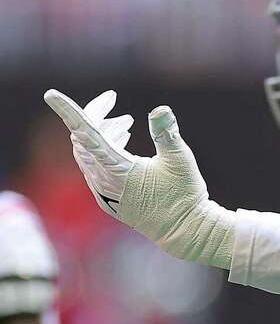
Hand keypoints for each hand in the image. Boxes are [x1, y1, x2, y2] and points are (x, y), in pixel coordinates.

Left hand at [43, 89, 234, 266]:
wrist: (184, 230)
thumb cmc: (184, 195)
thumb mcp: (180, 160)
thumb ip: (167, 133)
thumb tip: (160, 109)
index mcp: (117, 168)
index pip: (85, 133)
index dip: (68, 111)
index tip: (51, 94)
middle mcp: (102, 181)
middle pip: (82, 138)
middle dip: (95, 114)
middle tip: (112, 98)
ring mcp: (102, 191)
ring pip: (86, 152)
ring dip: (100, 132)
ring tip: (126, 123)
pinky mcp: (107, 198)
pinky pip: (92, 167)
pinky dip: (101, 149)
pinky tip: (122, 142)